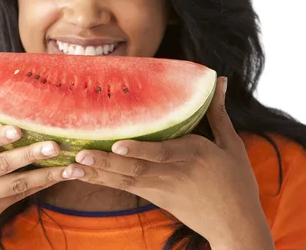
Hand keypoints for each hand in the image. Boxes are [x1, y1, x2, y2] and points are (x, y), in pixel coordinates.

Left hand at [66, 77, 274, 248]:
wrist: (234, 226)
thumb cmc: (236, 182)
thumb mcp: (232, 145)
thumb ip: (218, 112)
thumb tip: (218, 79)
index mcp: (193, 155)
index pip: (163, 153)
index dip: (140, 150)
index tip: (118, 145)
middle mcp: (171, 173)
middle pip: (134, 168)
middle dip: (105, 162)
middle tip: (78, 152)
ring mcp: (159, 187)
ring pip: (123, 180)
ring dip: (95, 173)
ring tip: (70, 165)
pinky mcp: (152, 196)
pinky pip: (122, 187)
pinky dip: (100, 180)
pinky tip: (78, 174)